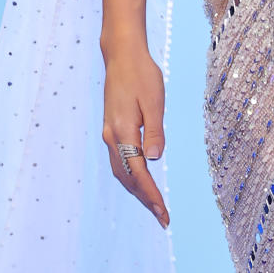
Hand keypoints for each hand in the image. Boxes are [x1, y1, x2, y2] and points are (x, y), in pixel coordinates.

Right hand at [100, 34, 170, 229]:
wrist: (121, 55)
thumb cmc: (142, 74)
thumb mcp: (154, 100)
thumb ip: (155, 130)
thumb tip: (155, 159)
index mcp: (123, 131)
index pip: (138, 173)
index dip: (151, 195)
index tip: (164, 214)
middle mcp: (112, 136)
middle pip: (127, 178)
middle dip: (145, 199)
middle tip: (162, 217)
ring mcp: (109, 133)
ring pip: (121, 171)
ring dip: (137, 190)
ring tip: (154, 205)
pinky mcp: (112, 128)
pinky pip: (120, 160)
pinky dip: (131, 176)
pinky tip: (141, 180)